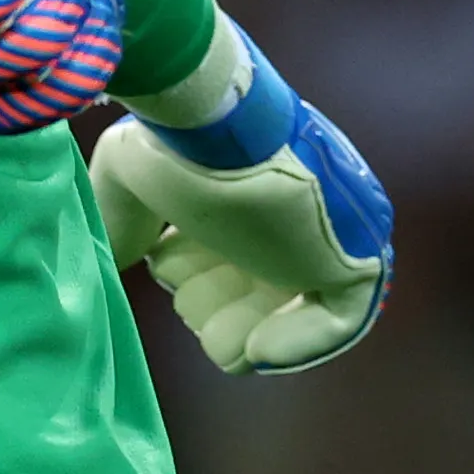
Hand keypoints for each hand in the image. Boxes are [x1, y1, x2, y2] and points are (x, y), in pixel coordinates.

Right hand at [89, 30, 393, 373]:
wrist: (215, 126)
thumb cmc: (173, 143)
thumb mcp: (130, 175)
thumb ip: (124, 220)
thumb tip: (115, 259)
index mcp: (240, 186)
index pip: (222, 249)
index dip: (187, 269)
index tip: (162, 258)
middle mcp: (286, 212)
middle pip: (251, 285)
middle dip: (208, 295)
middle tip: (182, 281)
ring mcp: (325, 237)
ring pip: (286, 306)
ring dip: (237, 323)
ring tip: (210, 311)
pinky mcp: (358, 261)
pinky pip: (335, 322)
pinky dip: (291, 343)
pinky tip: (255, 347)